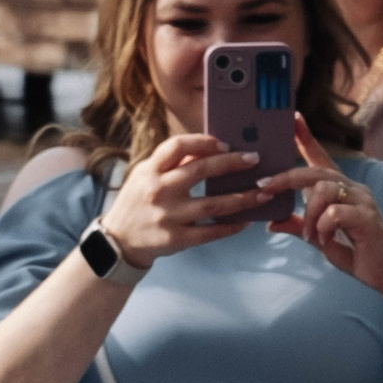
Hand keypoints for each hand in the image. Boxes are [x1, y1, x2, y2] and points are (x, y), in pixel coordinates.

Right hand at [100, 133, 280, 265]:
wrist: (118, 241)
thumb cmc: (138, 202)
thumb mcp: (145, 176)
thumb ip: (172, 162)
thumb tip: (207, 148)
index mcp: (150, 170)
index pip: (177, 146)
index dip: (203, 142)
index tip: (225, 143)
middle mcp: (158, 191)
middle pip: (200, 171)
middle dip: (231, 163)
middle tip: (254, 159)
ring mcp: (168, 216)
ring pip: (213, 205)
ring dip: (242, 199)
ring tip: (263, 193)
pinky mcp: (176, 239)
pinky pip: (210, 232)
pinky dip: (231, 227)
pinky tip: (246, 221)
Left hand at [263, 118, 382, 298]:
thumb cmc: (357, 253)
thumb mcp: (320, 238)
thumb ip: (299, 226)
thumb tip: (271, 223)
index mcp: (341, 190)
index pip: (321, 158)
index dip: (306, 137)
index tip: (292, 118)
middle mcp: (353, 189)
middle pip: (315, 172)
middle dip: (286, 178)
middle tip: (264, 189)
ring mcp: (362, 201)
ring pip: (323, 190)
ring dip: (308, 215)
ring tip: (310, 237)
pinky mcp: (368, 217)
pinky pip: (335, 213)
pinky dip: (322, 227)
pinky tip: (324, 241)